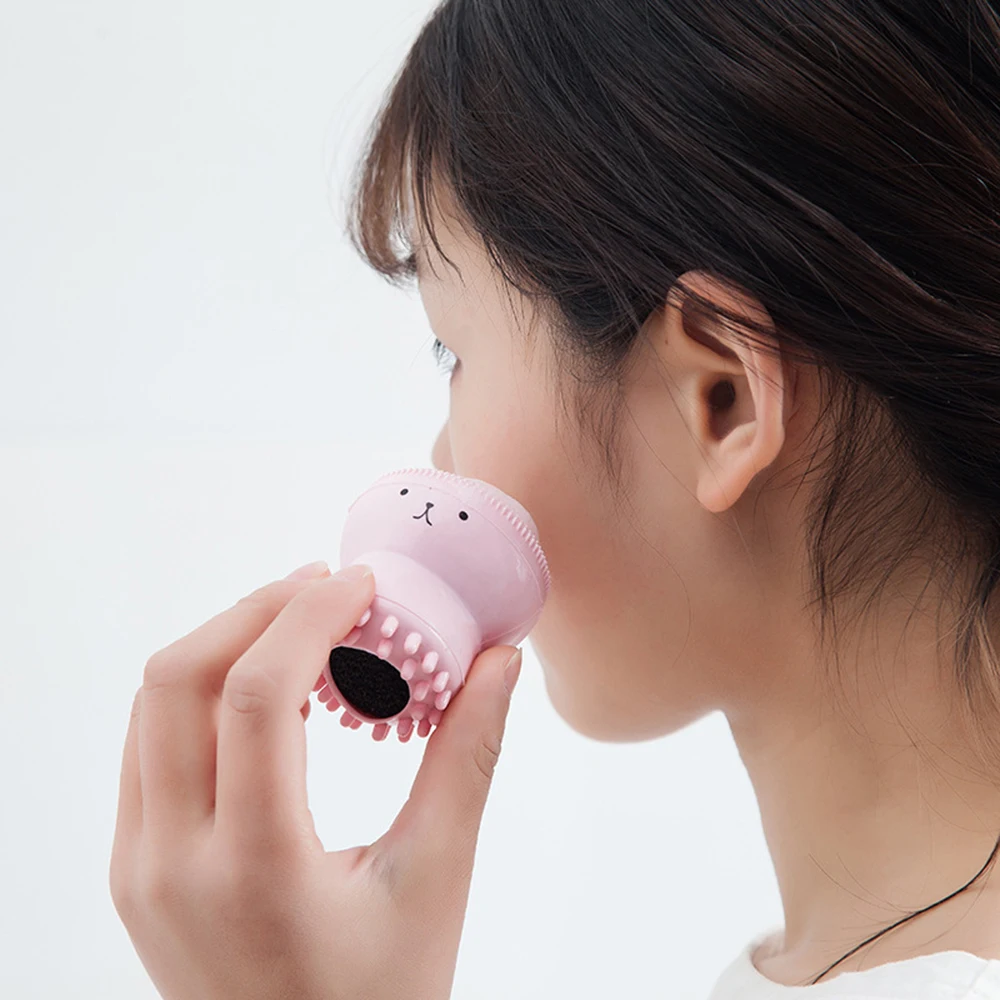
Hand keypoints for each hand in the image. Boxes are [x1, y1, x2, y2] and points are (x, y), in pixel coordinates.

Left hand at [110, 562, 522, 999]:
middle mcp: (173, 862)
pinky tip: (266, 687)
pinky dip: (202, 691)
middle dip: (257, 610)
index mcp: (256, 868)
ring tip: (302, 625)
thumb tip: (500, 663)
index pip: (258, 696)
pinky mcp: (135, 868)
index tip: (361, 584)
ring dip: (225, 643)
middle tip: (330, 589)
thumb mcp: (435, 880)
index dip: (310, 616)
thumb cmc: (382, 998)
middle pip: (182, 680)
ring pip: (154, 705)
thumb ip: (468, 759)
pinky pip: (148, 744)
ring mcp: (141, 866)